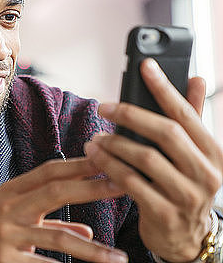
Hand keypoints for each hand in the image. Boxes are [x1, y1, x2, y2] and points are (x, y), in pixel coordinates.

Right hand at [0, 158, 127, 262]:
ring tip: (119, 258)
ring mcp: (7, 233)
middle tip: (124, 186)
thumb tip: (88, 232)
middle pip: (56, 191)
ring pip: (56, 236)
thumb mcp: (11, 218)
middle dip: (92, 187)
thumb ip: (51, 222)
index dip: (80, 163)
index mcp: (12, 191)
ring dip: (92, 250)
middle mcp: (10, 207)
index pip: (50, 171)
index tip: (109, 157)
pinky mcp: (3, 259)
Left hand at [85, 58, 222, 261]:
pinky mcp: (165, 214)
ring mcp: (187, 195)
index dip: (165, 88)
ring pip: (145, 159)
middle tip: (103, 106)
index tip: (145, 66)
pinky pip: (131, 184)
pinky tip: (96, 159)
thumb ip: (191, 118)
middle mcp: (206, 173)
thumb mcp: (193, 155)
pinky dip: (110, 168)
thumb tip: (197, 78)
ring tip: (94, 138)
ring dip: (114, 144)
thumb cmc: (183, 185)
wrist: (186, 239)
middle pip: (165, 133)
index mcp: (213, 152)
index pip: (186, 113)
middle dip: (130, 115)